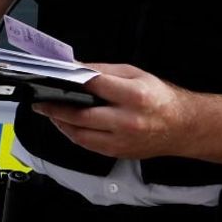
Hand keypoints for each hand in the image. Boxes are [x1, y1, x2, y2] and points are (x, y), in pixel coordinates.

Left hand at [34, 63, 193, 159]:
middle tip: (39, 101)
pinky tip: (65, 124)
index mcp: (134, 96)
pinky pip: (87, 145)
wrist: (182, 127)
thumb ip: (104, 71)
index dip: (70, 80)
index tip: (53, 76)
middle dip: (54, 107)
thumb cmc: (159, 97)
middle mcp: (127, 120)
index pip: (93, 86)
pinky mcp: (118, 152)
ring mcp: (121, 140)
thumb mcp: (135, 74)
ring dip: (59, 123)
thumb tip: (76, 68)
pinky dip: (72, 134)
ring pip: (79, 134)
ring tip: (49, 111)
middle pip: (80, 115)